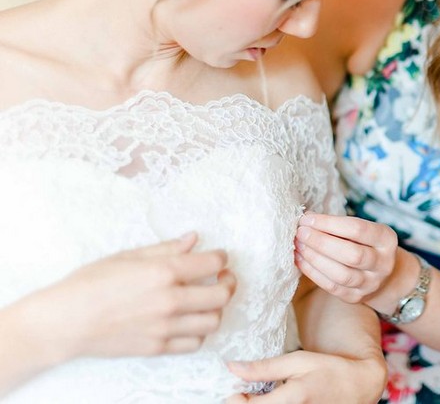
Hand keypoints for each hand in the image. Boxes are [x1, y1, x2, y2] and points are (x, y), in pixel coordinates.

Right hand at [23, 232, 235, 361]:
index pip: (213, 264)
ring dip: (216, 309)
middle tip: (223, 278)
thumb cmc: (90, 283)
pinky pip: (194, 343)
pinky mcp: (157, 348)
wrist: (64, 321)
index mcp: (163, 272)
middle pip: (222, 295)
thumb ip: (166, 248)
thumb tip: (194, 239)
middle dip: (228, 283)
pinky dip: (199, 331)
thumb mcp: (128, 256)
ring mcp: (164, 328)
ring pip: (213, 321)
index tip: (218, 257)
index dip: (221, 258)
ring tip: (207, 300)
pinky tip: (190, 320)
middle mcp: (169, 301)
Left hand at [225, 349, 386, 403]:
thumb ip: (264, 367)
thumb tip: (232, 367)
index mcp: (292, 398)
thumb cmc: (330, 370)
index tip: (236, 388)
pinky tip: (275, 401)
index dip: (235, 398)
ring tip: (260, 397)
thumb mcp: (298, 361)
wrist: (359, 387)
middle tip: (246, 393)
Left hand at [294, 213, 396, 303]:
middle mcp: (383, 263)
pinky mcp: (356, 297)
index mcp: (386, 239)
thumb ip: (337, 224)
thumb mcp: (361, 230)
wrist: (382, 273)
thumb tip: (307, 219)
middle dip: (321, 242)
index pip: (357, 229)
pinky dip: (313, 272)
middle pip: (352, 254)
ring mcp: (371, 283)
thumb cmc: (364, 244)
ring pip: (341, 274)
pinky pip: (332, 286)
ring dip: (315, 258)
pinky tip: (300, 260)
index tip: (307, 219)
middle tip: (300, 233)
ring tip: (298, 245)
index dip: (329, 223)